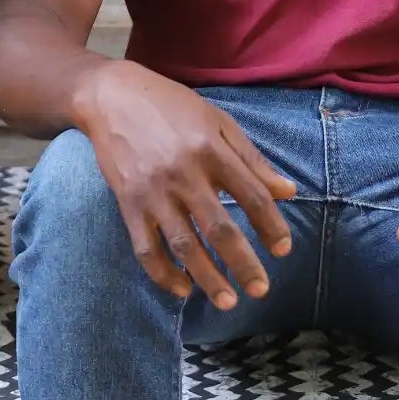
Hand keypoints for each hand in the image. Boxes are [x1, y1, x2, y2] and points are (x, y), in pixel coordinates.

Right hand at [71, 64, 294, 309]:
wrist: (110, 97)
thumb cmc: (170, 107)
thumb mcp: (218, 121)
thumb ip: (252, 159)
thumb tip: (288, 191)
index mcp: (211, 149)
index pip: (252, 196)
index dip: (271, 226)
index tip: (283, 250)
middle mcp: (183, 173)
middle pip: (219, 228)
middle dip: (243, 263)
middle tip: (260, 290)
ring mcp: (153, 192)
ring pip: (183, 245)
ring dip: (207, 277)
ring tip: (227, 302)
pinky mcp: (127, 204)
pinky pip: (145, 248)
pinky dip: (163, 273)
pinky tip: (182, 288)